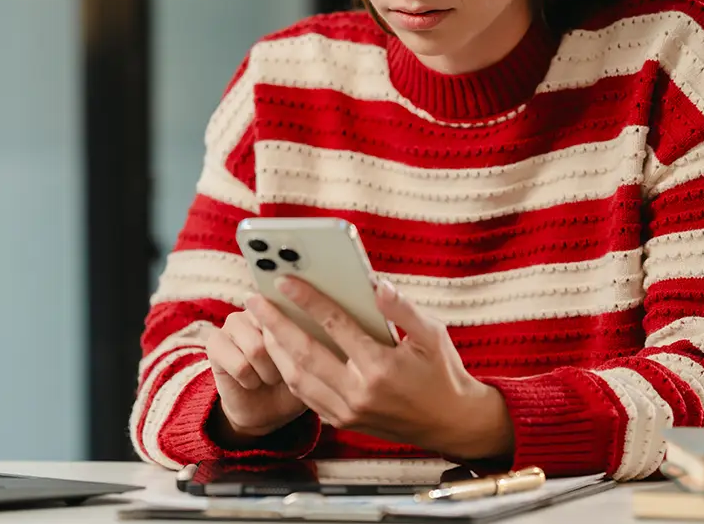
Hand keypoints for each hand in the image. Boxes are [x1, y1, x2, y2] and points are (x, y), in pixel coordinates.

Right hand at [205, 309, 308, 443]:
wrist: (267, 409)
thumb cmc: (295, 380)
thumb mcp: (313, 361)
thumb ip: (316, 340)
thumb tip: (321, 329)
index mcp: (284, 305)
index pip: (294, 313)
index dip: (300, 339)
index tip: (302, 357)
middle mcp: (256, 308)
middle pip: (275, 332)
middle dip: (284, 362)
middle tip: (284, 371)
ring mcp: (232, 323)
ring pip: (257, 349)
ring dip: (268, 373)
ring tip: (269, 376)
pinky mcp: (215, 343)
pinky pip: (240, 365)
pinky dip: (250, 380)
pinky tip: (251, 381)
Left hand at [247, 277, 514, 460]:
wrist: (449, 423)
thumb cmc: (442, 373)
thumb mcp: (433, 335)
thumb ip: (403, 309)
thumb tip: (378, 285)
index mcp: (380, 367)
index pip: (335, 326)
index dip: (308, 300)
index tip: (285, 281)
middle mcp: (359, 392)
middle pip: (304, 353)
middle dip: (274, 324)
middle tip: (254, 300)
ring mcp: (348, 411)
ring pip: (298, 379)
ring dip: (275, 350)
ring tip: (262, 324)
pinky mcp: (343, 422)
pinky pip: (306, 397)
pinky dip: (290, 373)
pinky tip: (281, 353)